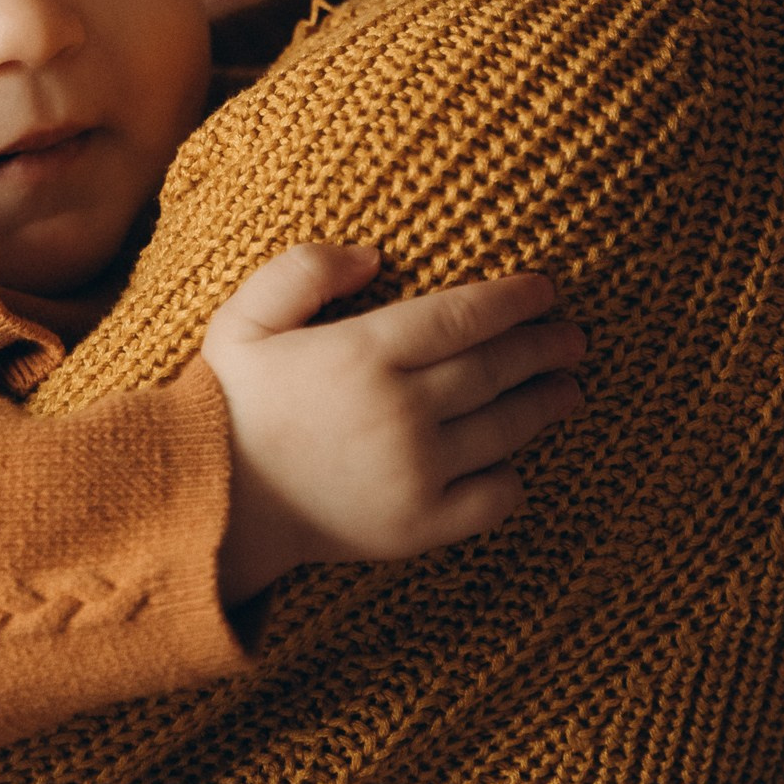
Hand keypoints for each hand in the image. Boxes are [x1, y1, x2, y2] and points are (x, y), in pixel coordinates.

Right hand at [204, 245, 583, 602]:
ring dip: (545, 404)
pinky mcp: (419, 526)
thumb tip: (373, 256)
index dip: (515, 300)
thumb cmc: (231, 403)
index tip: (546, 290)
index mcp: (363, 353)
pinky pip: (491, 498)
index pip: (464, 316)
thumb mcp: (244, 319)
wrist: (210, 504)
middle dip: (543, 347)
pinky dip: (513, 477)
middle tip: (573, 336)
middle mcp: (400, 412)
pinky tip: (515, 459)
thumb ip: (302, 270)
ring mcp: (415, 473)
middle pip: (496, 369)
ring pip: (504, 429)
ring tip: (569, 388)